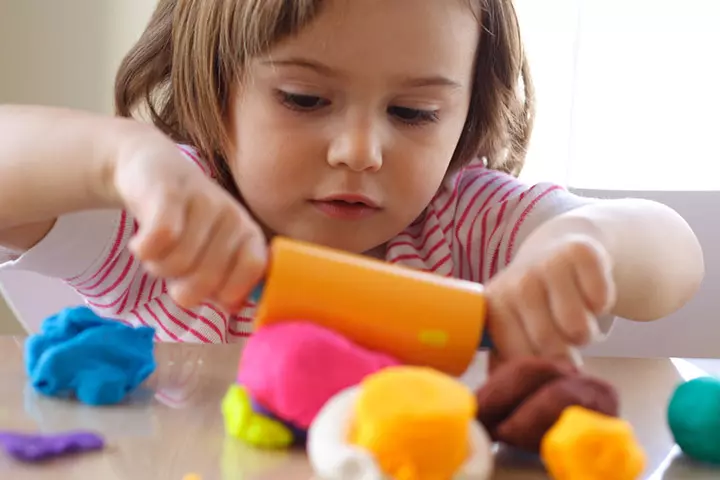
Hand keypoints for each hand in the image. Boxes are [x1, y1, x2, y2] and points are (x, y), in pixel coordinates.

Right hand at [109, 124, 266, 310]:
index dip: (225, 291)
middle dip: (180, 285)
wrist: (151, 169)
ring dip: (157, 266)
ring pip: (177, 264)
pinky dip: (143, 251)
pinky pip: (158, 241)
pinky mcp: (170, 193)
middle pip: (206, 280)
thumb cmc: (187, 223)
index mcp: (249, 235)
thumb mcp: (213, 253)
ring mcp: (204, 202)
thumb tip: (232, 307)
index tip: (207, 291)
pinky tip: (141, 242)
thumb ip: (225, 283)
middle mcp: (233, 217)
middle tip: (173, 268)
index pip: (252, 272)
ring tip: (158, 250)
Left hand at [484, 235, 614, 363]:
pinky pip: (601, 299)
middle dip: (565, 355)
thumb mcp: (511, 329)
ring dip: (585, 333)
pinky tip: (587, 296)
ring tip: (573, 321)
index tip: (547, 370)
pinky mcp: (579, 252)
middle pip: (550, 345)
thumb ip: (505, 362)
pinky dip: (601, 305)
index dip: (540, 371)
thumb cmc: (531, 305)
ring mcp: (546, 264)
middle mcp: (517, 283)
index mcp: (495, 307)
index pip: (519, 358)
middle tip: (563, 342)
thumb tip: (504, 396)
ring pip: (578, 328)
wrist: (554, 252)